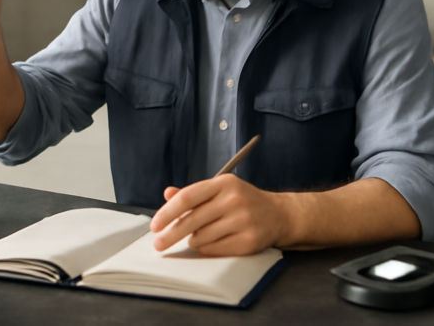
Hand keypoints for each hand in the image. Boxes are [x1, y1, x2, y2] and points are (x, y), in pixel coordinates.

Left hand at [149, 175, 289, 256]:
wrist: (278, 214)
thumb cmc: (242, 200)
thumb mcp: (220, 189)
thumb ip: (193, 193)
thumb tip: (168, 194)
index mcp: (224, 183)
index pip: (187, 197)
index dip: (167, 213)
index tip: (155, 225)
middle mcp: (234, 200)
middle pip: (191, 221)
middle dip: (170, 235)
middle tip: (159, 244)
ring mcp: (243, 221)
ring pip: (201, 238)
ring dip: (194, 240)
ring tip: (200, 235)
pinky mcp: (248, 241)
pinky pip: (214, 249)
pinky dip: (207, 248)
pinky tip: (212, 242)